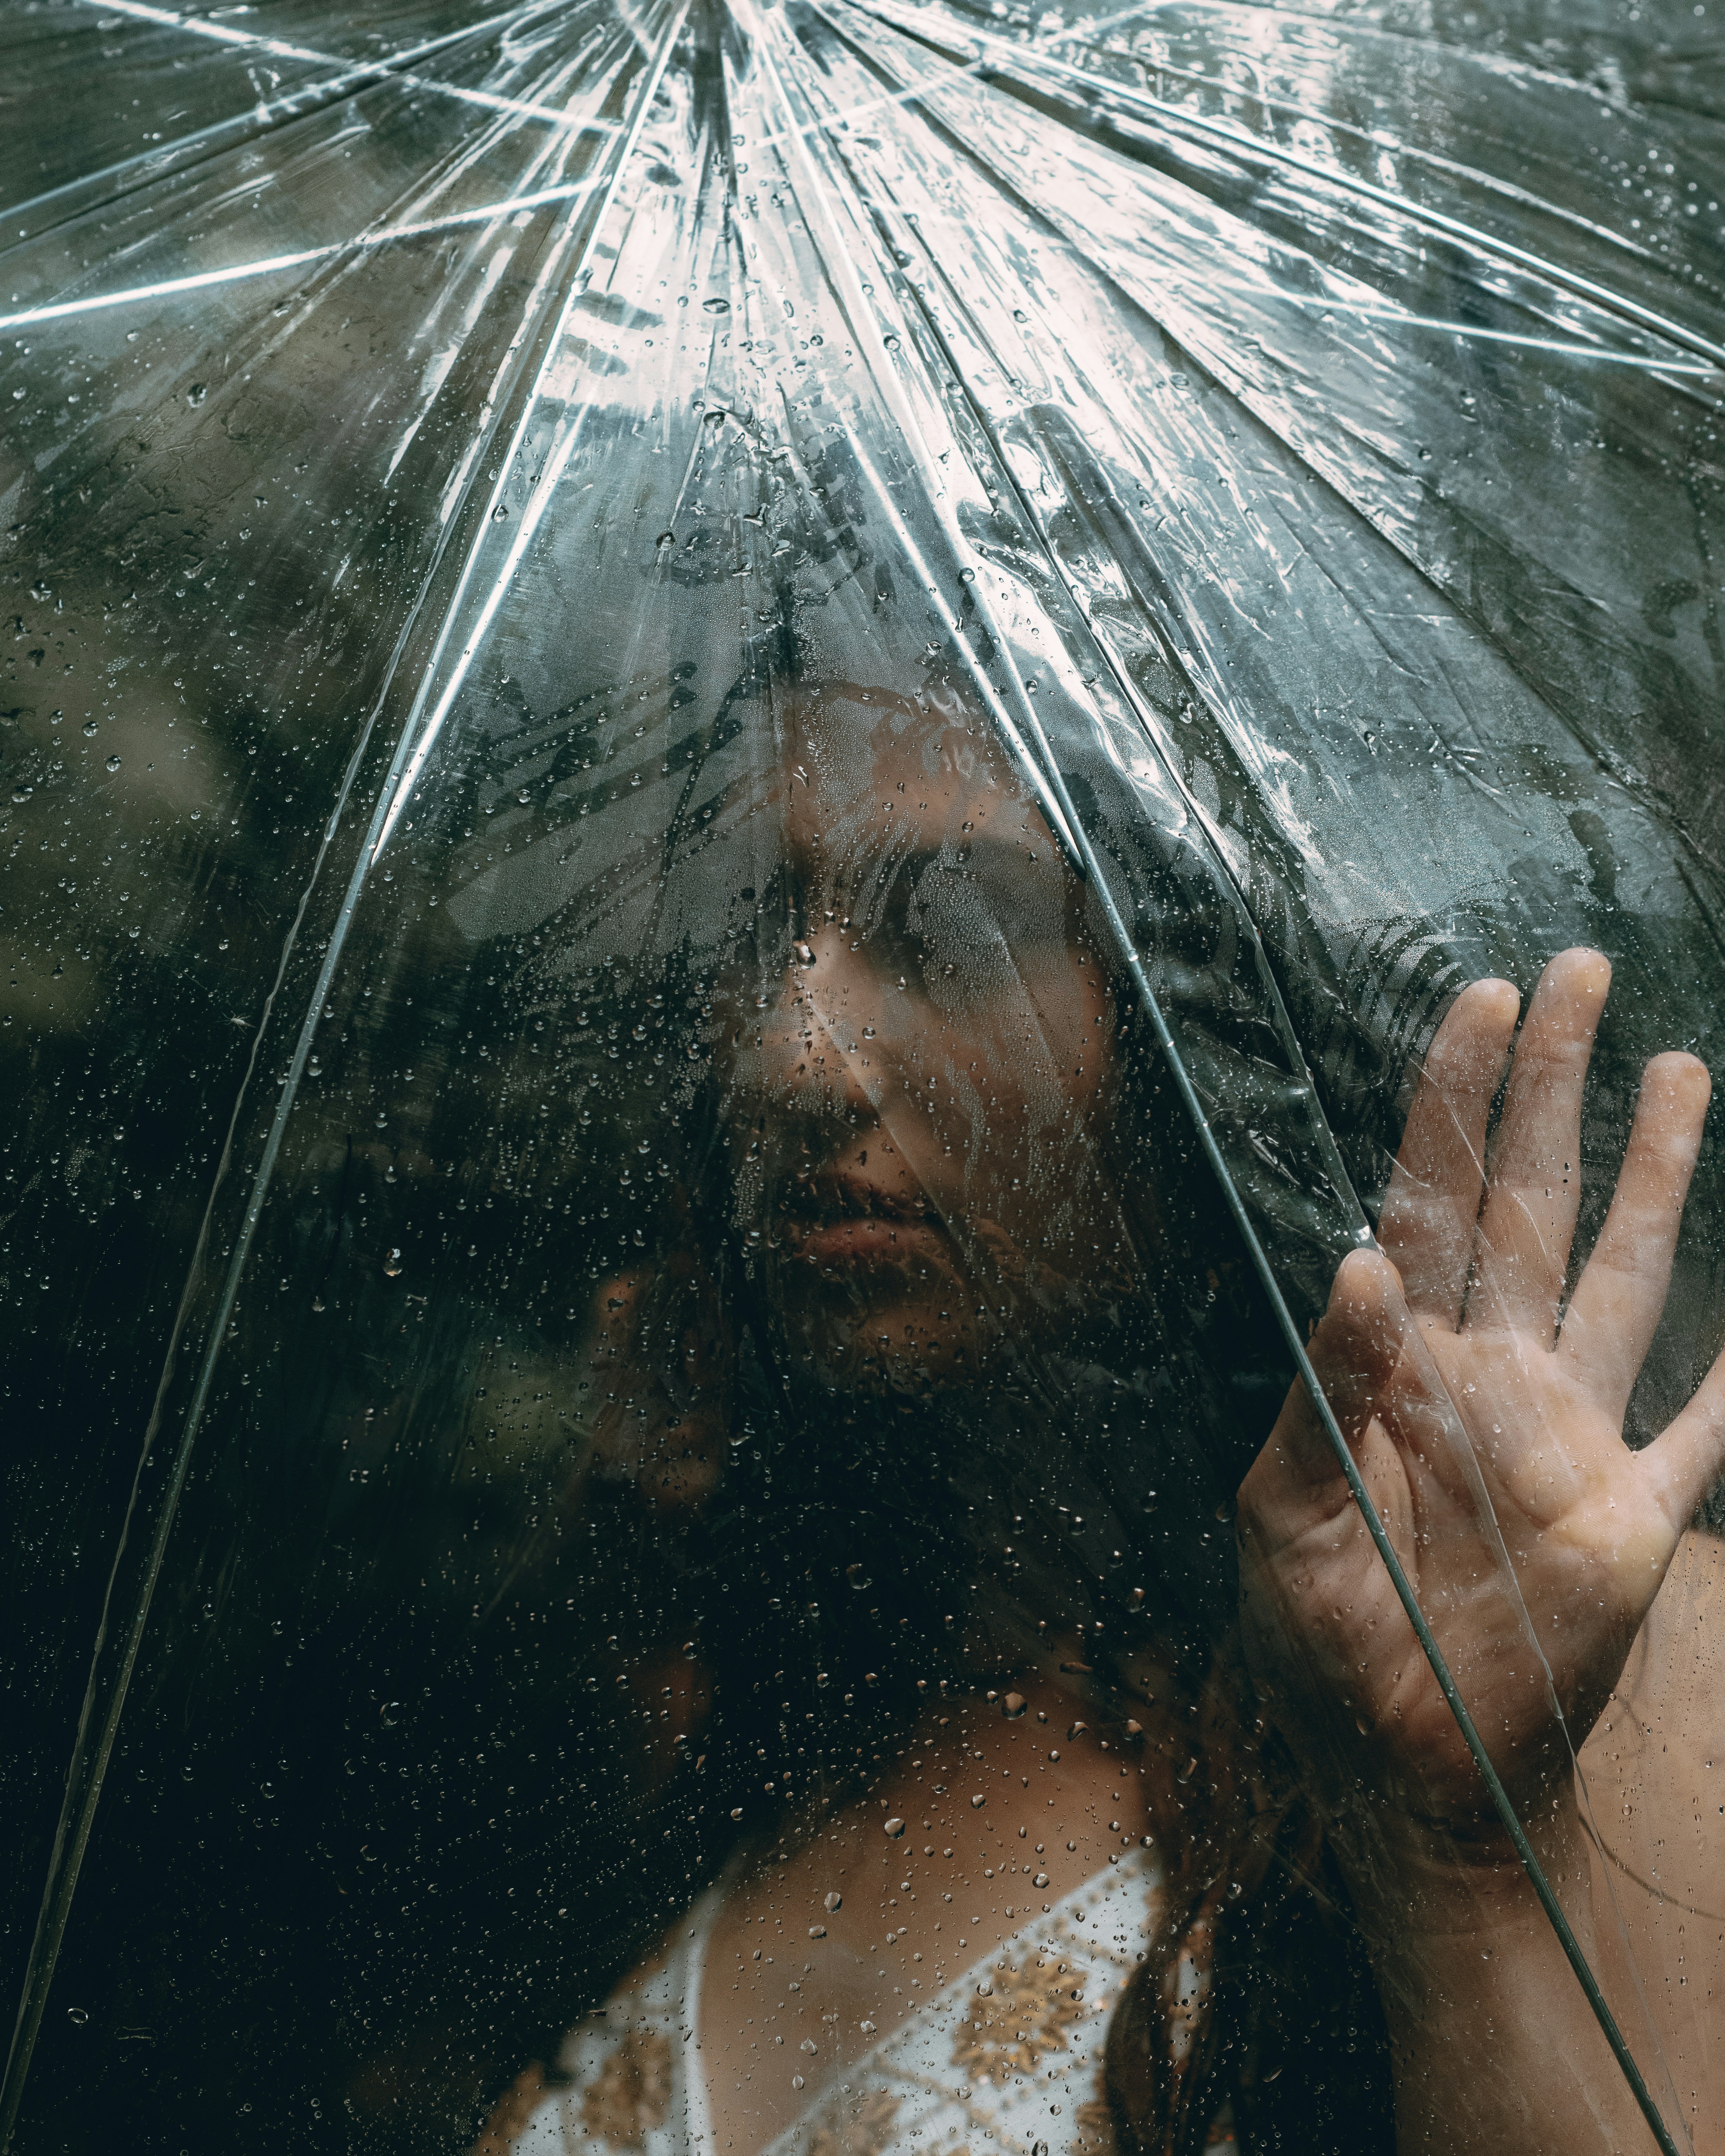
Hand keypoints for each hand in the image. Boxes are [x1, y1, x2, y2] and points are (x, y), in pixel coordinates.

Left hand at [1238, 949, 1724, 1845]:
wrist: (1401, 1773)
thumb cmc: (1319, 1646)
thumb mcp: (1284, 1517)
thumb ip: (1323, 1389)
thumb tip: (1354, 1258)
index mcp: (1404, 1363)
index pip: (1431, 1198)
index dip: (1455, 1099)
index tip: (1484, 999)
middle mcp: (1493, 1374)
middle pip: (1533, 1199)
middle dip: (1554, 1088)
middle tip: (1578, 971)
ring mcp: (1572, 1437)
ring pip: (1628, 1273)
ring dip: (1655, 1174)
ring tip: (1683, 1067)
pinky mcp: (1636, 1516)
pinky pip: (1712, 1428)